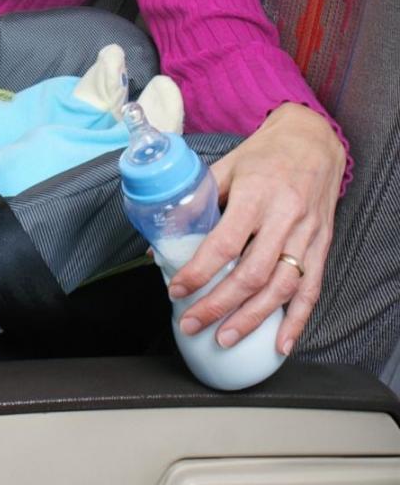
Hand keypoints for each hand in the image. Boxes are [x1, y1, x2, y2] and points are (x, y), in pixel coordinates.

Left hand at [167, 103, 345, 354]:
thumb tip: (160, 245)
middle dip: (219, 305)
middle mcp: (285, 217)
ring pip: (281, 287)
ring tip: (225, 338)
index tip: (177, 290)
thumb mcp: (226, 168)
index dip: (199, 272)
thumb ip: (197, 204)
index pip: (224, 242)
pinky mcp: (323, 245)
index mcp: (255, 194)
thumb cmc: (263, 154)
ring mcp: (308, 234)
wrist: (314, 140)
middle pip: (252, 273)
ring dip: (252, 319)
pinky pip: (312, 289)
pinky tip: (280, 344)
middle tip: (194, 324)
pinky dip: (296, 320)